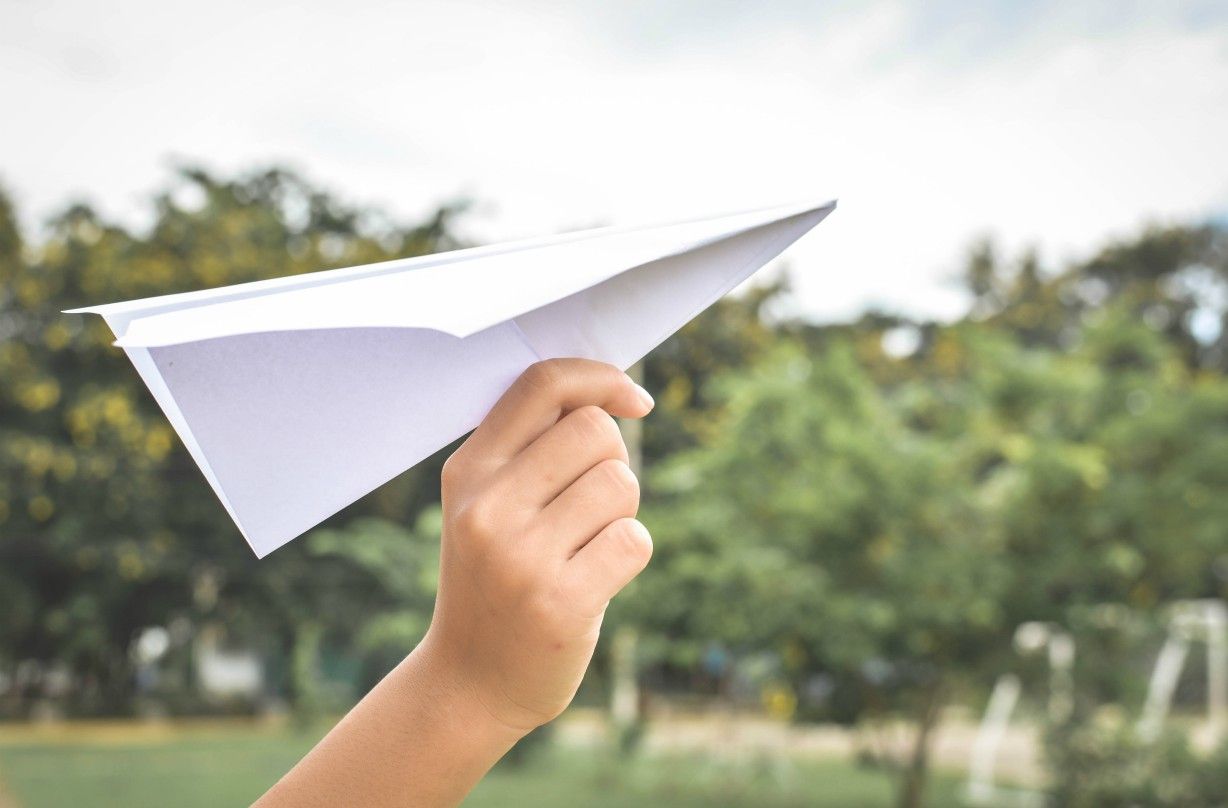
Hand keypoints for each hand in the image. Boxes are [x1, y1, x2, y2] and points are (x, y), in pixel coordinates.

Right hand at [421, 358, 654, 733]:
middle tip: (591, 506)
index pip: (542, 384)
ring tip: (587, 546)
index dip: (601, 378)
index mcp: (468, 471)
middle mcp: (486, 507)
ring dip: (621, 512)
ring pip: (620, 483)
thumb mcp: (485, 506)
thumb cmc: (496, 579)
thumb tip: (614, 393)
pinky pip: (634, 540)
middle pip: (595, 430)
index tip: (634, 401)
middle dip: (613, 460)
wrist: (469, 683)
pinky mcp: (561, 602)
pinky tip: (597, 579)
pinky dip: (630, 554)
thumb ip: (531, 449)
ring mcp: (521, 556)